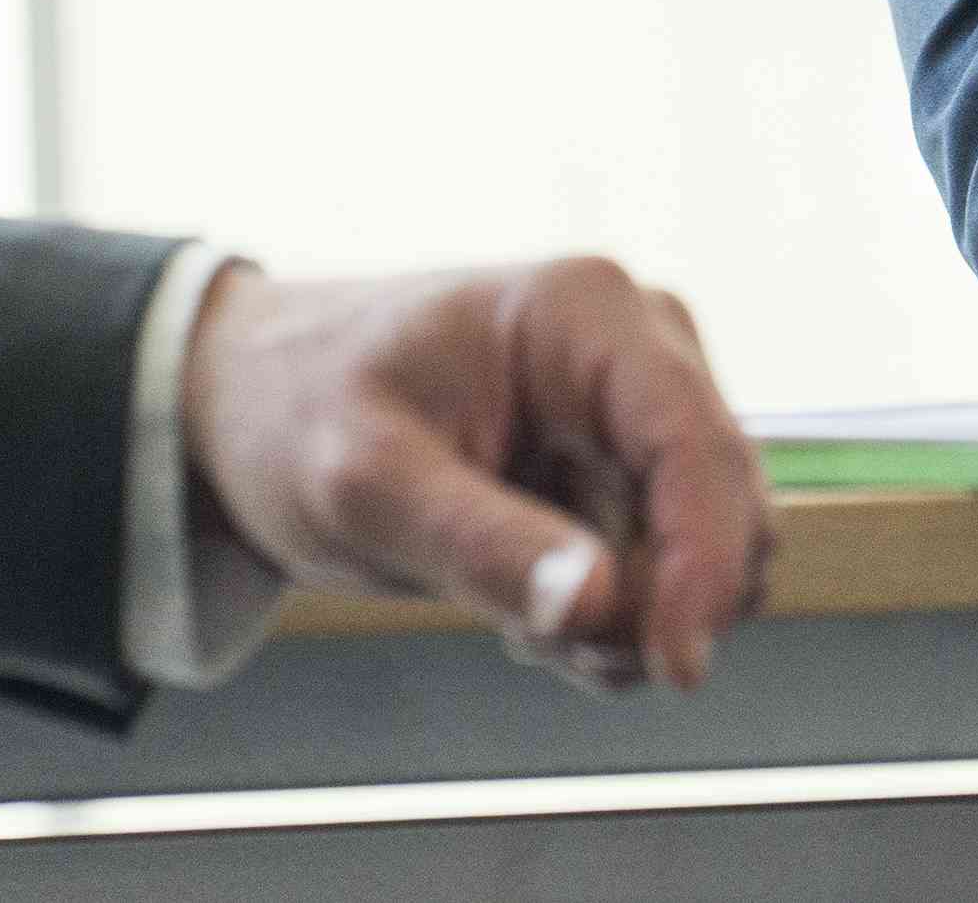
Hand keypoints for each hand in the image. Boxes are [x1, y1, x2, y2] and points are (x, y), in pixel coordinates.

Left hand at [178, 256, 773, 691]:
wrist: (254, 398)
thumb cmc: (296, 413)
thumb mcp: (365, 490)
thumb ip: (483, 547)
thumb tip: (603, 608)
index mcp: (585, 311)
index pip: (696, 444)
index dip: (707, 563)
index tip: (674, 666)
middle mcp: (638, 342)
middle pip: (723, 503)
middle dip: (650, 601)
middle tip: (533, 640)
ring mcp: (638, 401)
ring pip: (705, 547)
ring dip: (627, 616)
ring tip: (510, 615)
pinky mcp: (626, 457)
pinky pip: (668, 563)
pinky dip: (613, 612)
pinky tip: (526, 602)